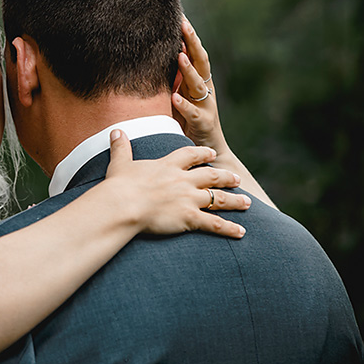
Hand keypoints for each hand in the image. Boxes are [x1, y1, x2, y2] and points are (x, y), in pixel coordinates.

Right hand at [105, 130, 249, 238]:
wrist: (123, 205)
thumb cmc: (119, 186)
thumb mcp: (120, 163)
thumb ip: (121, 147)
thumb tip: (116, 131)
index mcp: (168, 165)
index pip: (191, 155)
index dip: (203, 153)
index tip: (212, 154)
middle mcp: (183, 180)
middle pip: (212, 175)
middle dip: (226, 177)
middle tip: (237, 178)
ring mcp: (188, 198)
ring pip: (218, 198)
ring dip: (234, 201)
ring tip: (247, 202)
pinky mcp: (189, 217)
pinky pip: (214, 223)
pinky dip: (229, 228)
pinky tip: (241, 231)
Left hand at [171, 18, 228, 154]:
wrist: (209, 152)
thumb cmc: (189, 121)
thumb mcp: (179, 95)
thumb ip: (171, 78)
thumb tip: (153, 57)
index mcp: (198, 80)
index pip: (195, 53)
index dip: (189, 35)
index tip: (179, 16)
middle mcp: (205, 89)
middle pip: (201, 61)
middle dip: (193, 42)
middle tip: (183, 24)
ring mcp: (206, 106)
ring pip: (199, 84)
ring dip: (189, 69)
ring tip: (179, 56)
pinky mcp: (204, 123)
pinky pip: (193, 112)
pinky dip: (184, 104)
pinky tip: (175, 97)